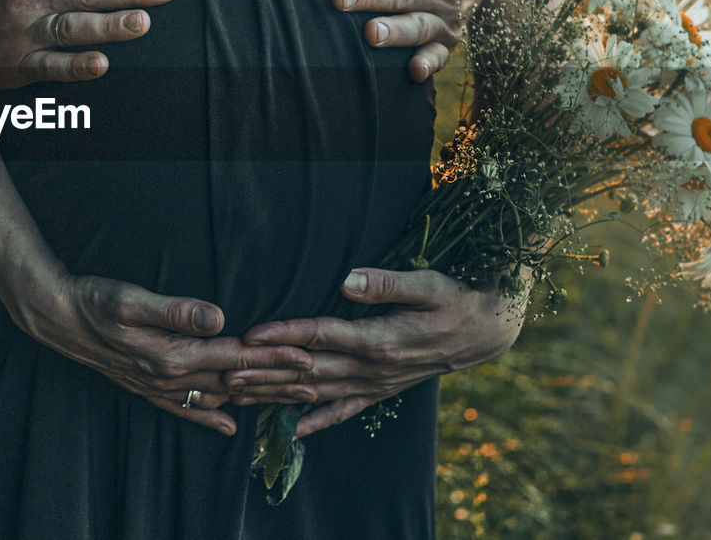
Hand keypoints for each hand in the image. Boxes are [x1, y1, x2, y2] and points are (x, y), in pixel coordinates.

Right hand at [12, 271, 313, 436]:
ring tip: (292, 401)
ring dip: (257, 398)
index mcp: (173, 353)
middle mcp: (170, 376)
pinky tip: (230, 428)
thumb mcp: (133, 299)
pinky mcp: (149, 386)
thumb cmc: (95, 301)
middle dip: (278, 381)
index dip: (273, 354)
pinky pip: (187, 410)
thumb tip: (218, 317)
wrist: (58, 319)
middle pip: (236, 382)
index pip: (235, 356)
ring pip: (220, 397)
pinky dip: (211, 419)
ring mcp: (160, 386)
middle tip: (319, 381)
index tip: (307, 354)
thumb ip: (177, 311)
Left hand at [224, 268, 522, 437]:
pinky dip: (316, 421)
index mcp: (380, 340)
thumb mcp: (427, 283)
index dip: (284, 335)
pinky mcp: (380, 392)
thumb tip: (349, 280)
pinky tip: (290, 430)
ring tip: (241, 398)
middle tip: (226, 374)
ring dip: (277, 396)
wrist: (484, 332)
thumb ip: (387, 283)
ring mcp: (375, 384)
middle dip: (265, 372)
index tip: (251, 335)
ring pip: (317, 393)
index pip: (321, 336)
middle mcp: (373, 368)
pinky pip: (343, 411)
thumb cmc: (454, 299)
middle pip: (308, 371)